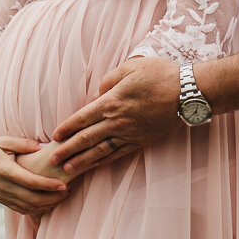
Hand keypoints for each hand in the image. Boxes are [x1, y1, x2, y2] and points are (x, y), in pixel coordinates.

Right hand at [0, 134, 68, 216]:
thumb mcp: (5, 140)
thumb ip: (25, 143)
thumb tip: (44, 146)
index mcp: (5, 170)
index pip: (30, 182)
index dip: (48, 185)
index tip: (63, 184)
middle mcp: (3, 186)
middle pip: (31, 199)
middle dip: (51, 198)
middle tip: (67, 192)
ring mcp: (2, 195)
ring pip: (27, 207)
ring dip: (46, 205)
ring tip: (61, 197)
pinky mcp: (1, 199)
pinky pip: (21, 209)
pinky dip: (36, 209)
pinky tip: (48, 203)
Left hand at [48, 56, 182, 173]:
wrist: (187, 93)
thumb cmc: (160, 75)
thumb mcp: (130, 68)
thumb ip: (109, 80)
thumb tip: (97, 93)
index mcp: (112, 101)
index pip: (83, 117)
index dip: (67, 127)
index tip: (55, 136)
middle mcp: (118, 121)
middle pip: (87, 138)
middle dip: (68, 150)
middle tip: (51, 160)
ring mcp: (129, 133)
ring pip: (100, 151)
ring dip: (82, 161)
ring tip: (67, 170)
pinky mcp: (140, 141)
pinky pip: (117, 154)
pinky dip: (103, 161)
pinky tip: (93, 166)